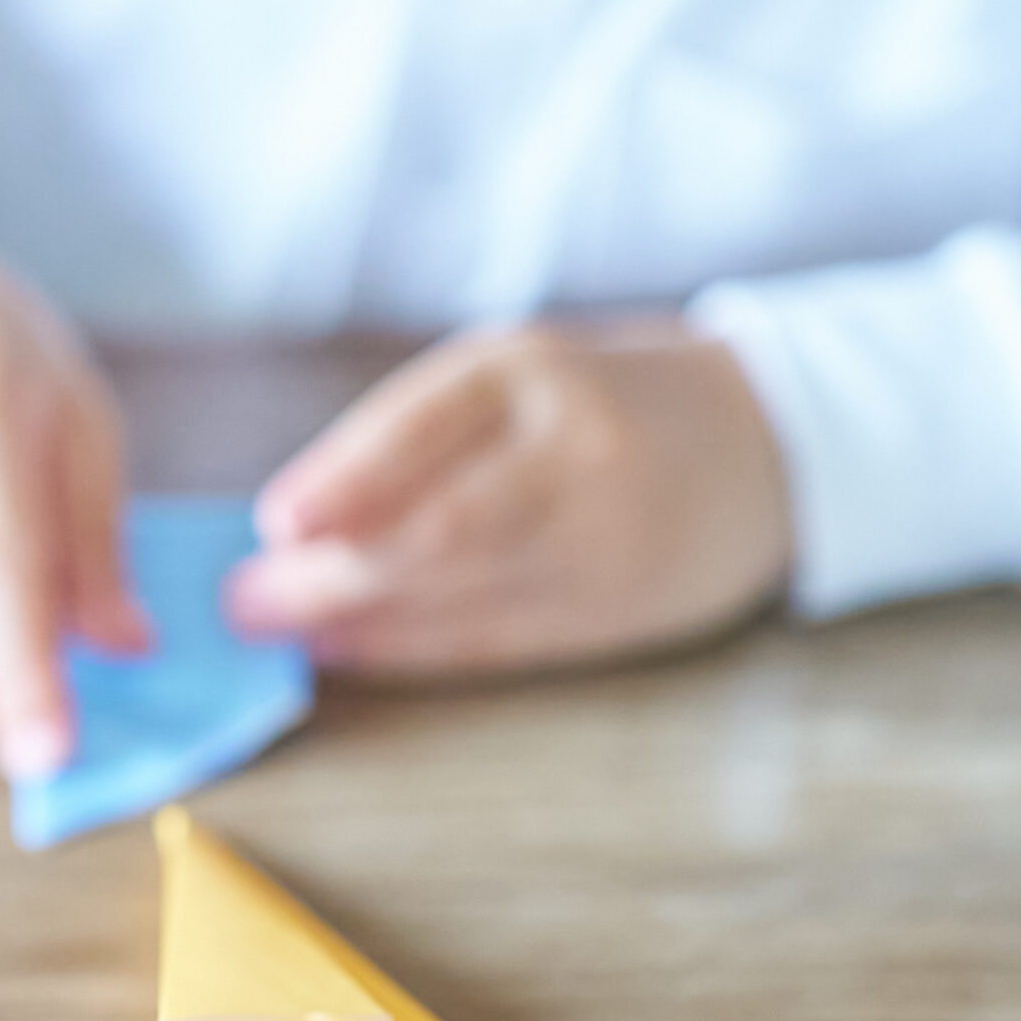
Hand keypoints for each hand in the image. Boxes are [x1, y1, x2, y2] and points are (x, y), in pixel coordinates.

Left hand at [227, 319, 791, 673]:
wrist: (776, 440)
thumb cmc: (602, 402)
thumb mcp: (520, 378)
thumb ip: (420, 436)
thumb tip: (290, 525)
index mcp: (536, 369)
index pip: (426, 422)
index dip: (346, 478)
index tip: (274, 523)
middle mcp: (575, 449)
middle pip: (440, 522)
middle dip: (331, 570)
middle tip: (244, 600)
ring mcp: (604, 534)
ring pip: (463, 589)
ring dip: (357, 619)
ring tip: (278, 631)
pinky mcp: (619, 607)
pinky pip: (498, 638)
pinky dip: (412, 649)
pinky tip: (347, 650)